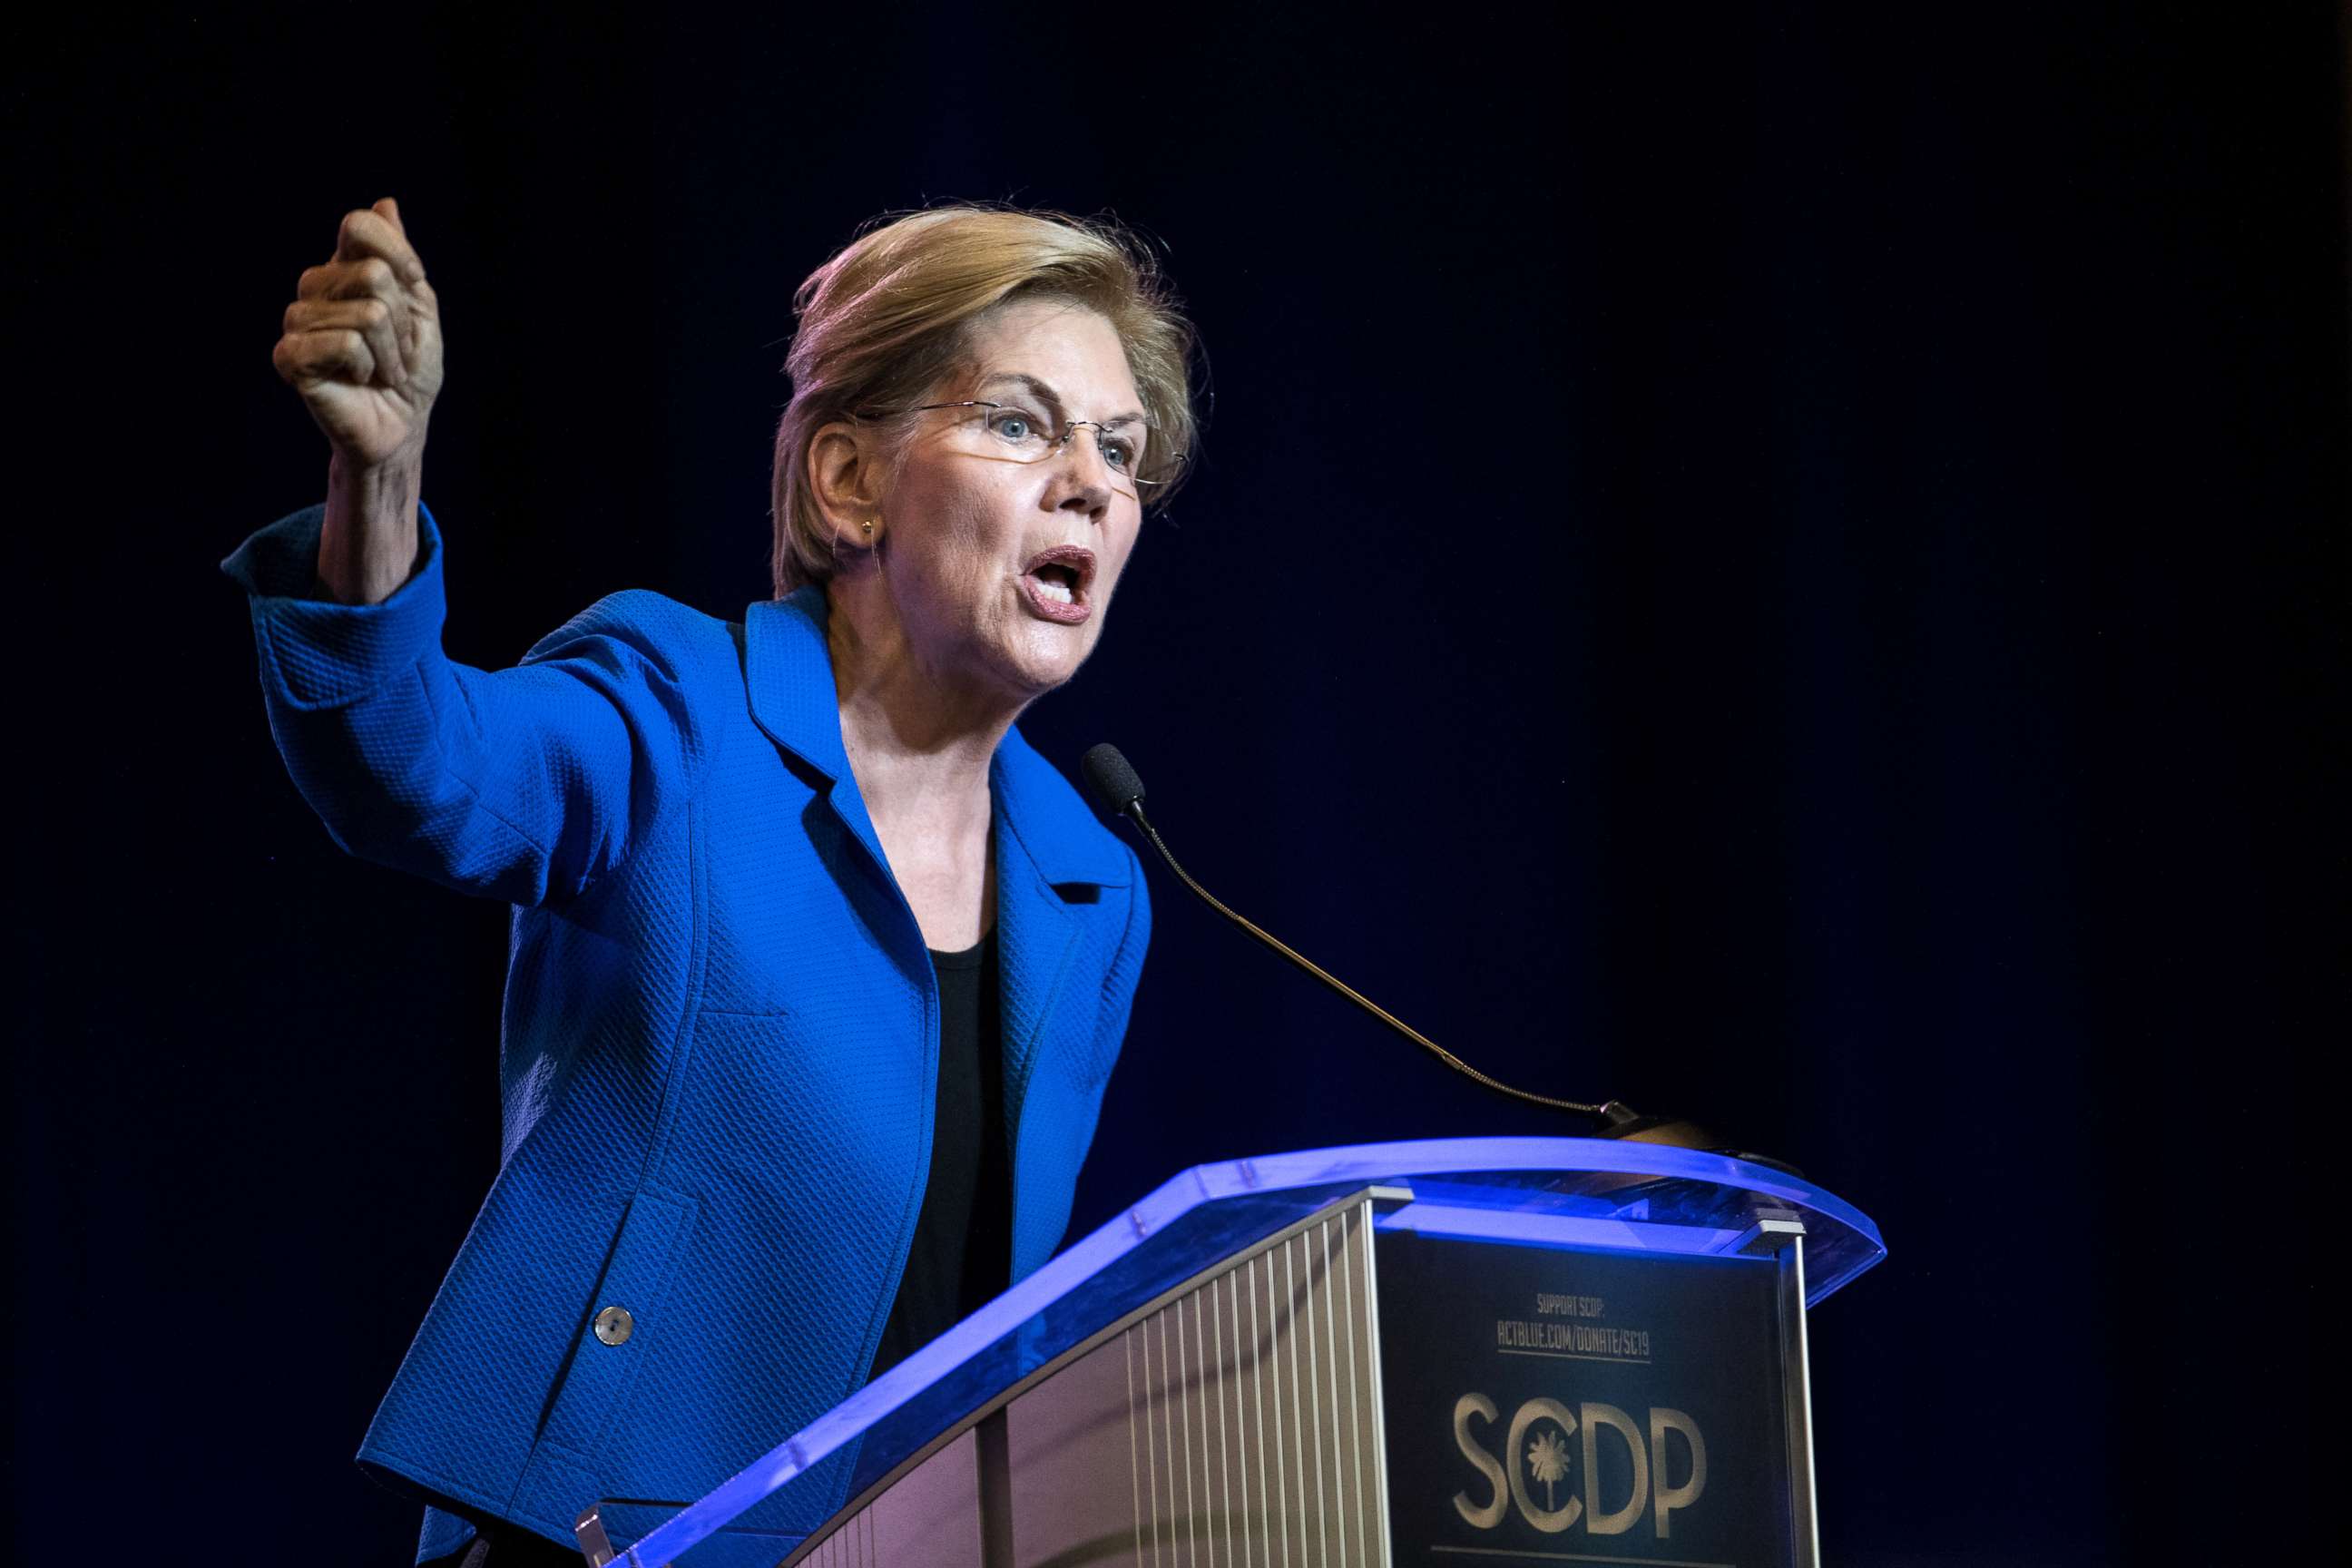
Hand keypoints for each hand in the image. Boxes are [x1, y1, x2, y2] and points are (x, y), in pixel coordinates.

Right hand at [273, 198, 443, 466]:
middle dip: (402, 322)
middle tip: (396, 350)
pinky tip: (359, 381)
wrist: (402, 425)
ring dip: (391, 352)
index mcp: (341, 268)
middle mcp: (313, 287)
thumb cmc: (411, 370)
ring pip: (368, 314)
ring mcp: (296, 320)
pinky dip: (370, 367)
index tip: (416, 286)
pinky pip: (347, 344)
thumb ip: (401, 259)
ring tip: (381, 370)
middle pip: (372, 274)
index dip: (400, 256)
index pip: (358, 226)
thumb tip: (385, 203)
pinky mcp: (289, 356)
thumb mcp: (420, 308)